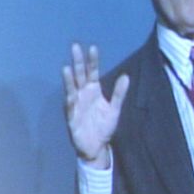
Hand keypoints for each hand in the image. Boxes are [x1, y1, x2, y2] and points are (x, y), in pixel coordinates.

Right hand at [62, 42, 127, 166]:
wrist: (97, 146)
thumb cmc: (104, 127)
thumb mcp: (115, 109)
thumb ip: (119, 93)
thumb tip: (126, 76)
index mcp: (93, 91)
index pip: (92, 72)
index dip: (92, 61)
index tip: (93, 48)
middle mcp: (83, 95)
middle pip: (80, 75)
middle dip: (78, 62)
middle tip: (75, 47)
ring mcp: (76, 105)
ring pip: (72, 89)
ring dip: (69, 79)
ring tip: (67, 68)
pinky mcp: (72, 118)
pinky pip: (71, 108)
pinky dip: (70, 100)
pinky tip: (70, 94)